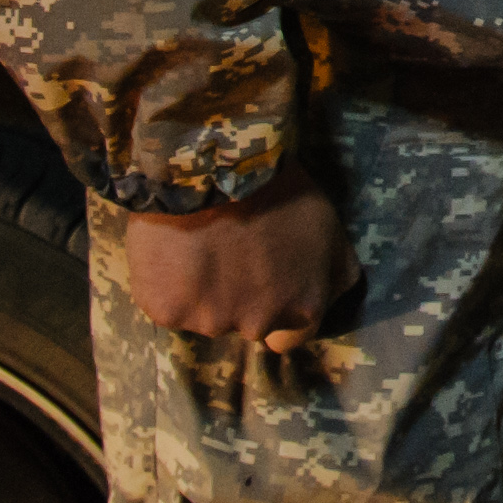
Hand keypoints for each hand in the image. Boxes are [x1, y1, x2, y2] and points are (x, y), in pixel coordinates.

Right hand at [123, 159, 354, 351]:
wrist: (216, 166)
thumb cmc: (278, 190)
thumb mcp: (330, 229)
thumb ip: (336, 275)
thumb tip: (329, 300)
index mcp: (302, 308)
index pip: (289, 336)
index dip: (277, 307)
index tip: (263, 282)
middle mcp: (258, 324)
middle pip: (246, 324)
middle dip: (240, 297)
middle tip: (230, 252)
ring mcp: (209, 322)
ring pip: (204, 316)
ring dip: (203, 290)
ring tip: (200, 244)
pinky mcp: (167, 311)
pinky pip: (166, 305)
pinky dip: (167, 284)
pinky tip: (173, 250)